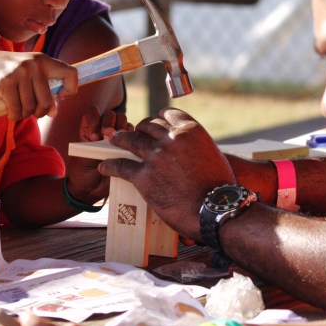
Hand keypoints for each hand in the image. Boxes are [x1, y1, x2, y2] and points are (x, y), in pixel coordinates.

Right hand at [0, 51, 77, 121]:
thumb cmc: (10, 71)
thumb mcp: (30, 72)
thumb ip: (44, 88)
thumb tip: (53, 112)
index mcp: (44, 60)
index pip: (71, 73)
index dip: (71, 88)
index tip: (60, 96)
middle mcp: (34, 65)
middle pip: (47, 101)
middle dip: (41, 112)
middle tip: (34, 112)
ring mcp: (20, 73)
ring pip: (30, 107)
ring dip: (24, 114)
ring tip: (19, 110)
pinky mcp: (6, 83)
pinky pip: (16, 109)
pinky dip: (14, 116)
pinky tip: (11, 112)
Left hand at [65, 106, 130, 203]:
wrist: (92, 190)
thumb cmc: (83, 172)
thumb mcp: (83, 158)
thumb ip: (93, 147)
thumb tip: (107, 140)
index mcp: (89, 128)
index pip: (92, 112)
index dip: (94, 118)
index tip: (93, 135)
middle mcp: (103, 130)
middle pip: (111, 115)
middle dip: (109, 122)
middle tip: (106, 136)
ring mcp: (117, 138)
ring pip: (124, 122)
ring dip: (122, 128)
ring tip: (119, 141)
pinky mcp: (129, 147)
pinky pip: (135, 136)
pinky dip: (133, 138)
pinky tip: (129, 147)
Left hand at [99, 108, 234, 240]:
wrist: (216, 211)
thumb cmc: (220, 189)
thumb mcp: (213, 155)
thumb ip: (196, 147)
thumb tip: (188, 150)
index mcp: (190, 130)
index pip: (167, 114)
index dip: (157, 119)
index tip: (153, 123)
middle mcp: (172, 139)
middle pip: (147, 126)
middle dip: (140, 129)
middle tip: (134, 134)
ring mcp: (156, 157)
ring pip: (131, 140)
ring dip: (120, 140)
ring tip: (113, 141)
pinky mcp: (144, 177)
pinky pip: (121, 166)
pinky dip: (110, 165)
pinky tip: (105, 167)